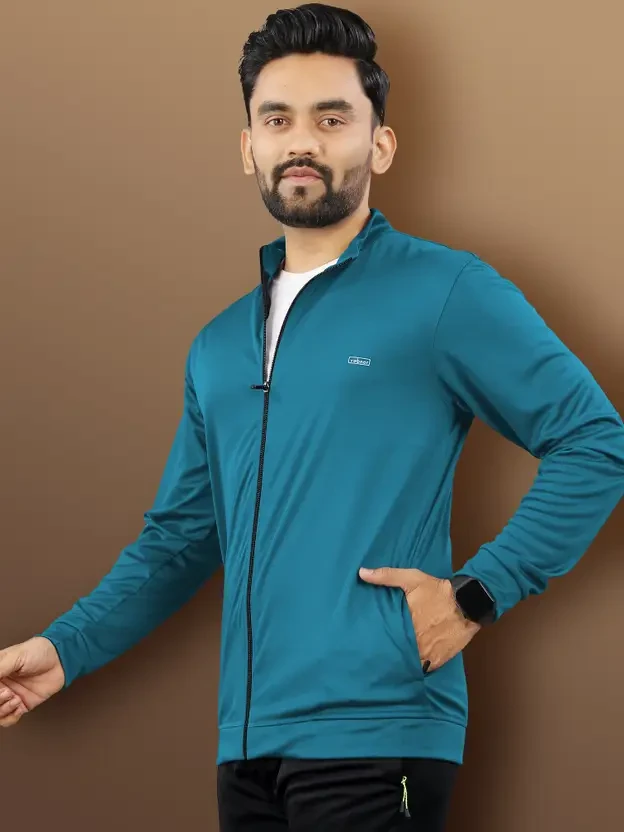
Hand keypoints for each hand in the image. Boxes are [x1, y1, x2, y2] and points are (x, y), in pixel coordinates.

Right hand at [0, 636, 64, 726]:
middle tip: (6, 692)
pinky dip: (11, 717)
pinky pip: (8, 720)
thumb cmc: (40, 651)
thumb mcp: (14, 657)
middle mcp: (0, 685)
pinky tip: (19, 705)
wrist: (61, 659)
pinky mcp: (21, 706)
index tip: (0, 688)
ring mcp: (9, 697)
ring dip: (2, 709)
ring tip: (14, 697)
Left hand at [359, 567, 480, 672]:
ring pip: (409, 664)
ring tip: (391, 663)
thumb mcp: (412, 578)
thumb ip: (386, 576)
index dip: (376, 642)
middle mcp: (415, 643)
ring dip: (402, 662)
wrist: (469, 603)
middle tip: (377, 655)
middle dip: (388, 654)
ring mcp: (428, 654)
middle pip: (396, 653)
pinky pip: (424, 669)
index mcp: (406, 624)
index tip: (367, 642)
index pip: (385, 639)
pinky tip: (410, 667)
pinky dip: (418, 668)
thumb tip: (362, 573)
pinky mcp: (439, 661)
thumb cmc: (438, 591)